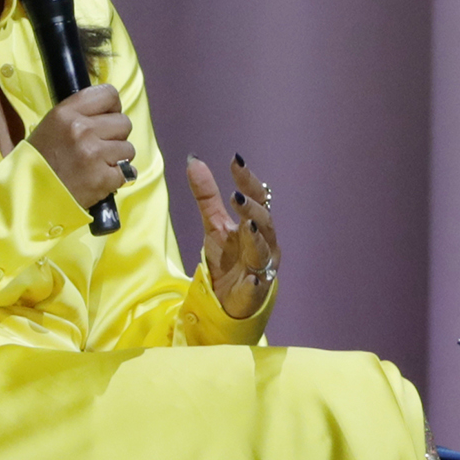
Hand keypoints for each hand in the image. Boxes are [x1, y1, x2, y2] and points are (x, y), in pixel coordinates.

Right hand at [28, 84, 134, 208]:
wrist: (30, 196)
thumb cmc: (40, 160)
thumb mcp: (52, 125)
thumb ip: (80, 114)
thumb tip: (109, 111)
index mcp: (67, 113)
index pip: (109, 94)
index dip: (113, 107)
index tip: (107, 118)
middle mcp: (82, 130)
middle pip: (124, 123)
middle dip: (116, 136)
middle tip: (100, 146)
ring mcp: (94, 155)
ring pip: (128, 149)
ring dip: (117, 158)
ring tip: (98, 165)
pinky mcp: (102, 179)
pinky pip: (127, 172)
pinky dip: (117, 178)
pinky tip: (100, 179)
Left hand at [186, 154, 276, 318]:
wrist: (228, 299)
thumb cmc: (229, 258)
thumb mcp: (213, 225)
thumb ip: (206, 196)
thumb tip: (194, 160)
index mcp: (256, 224)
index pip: (257, 197)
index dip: (248, 181)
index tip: (236, 161)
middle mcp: (265, 242)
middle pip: (264, 221)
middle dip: (252, 209)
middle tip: (237, 197)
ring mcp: (262, 268)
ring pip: (263, 251)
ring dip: (256, 238)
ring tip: (247, 226)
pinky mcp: (254, 292)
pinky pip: (256, 286)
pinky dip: (254, 283)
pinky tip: (250, 279)